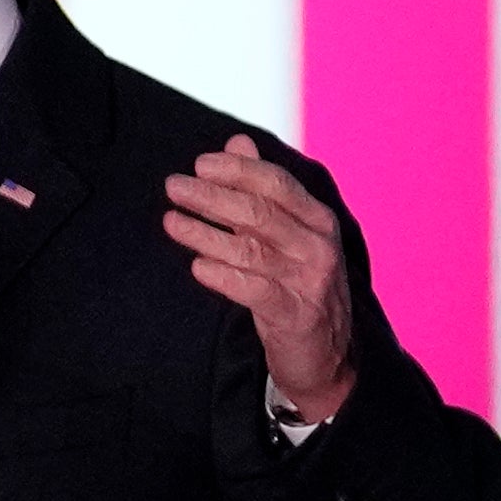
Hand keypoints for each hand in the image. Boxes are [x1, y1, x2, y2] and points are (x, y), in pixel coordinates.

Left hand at [165, 136, 356, 423]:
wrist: (329, 357)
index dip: (237, 171)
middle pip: (260, 212)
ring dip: (204, 233)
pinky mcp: (296, 315)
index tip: (199, 164)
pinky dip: (223, 275)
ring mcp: (309, 282)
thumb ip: (263, 189)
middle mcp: (318, 246)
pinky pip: (253, 289)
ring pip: (250, 249)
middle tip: (173, 186)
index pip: (276, 183)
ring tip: (171, 222)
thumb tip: (237, 142)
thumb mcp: (287, 235)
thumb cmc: (299, 287)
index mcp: (318, 220)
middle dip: (212, 196)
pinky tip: (197, 267)